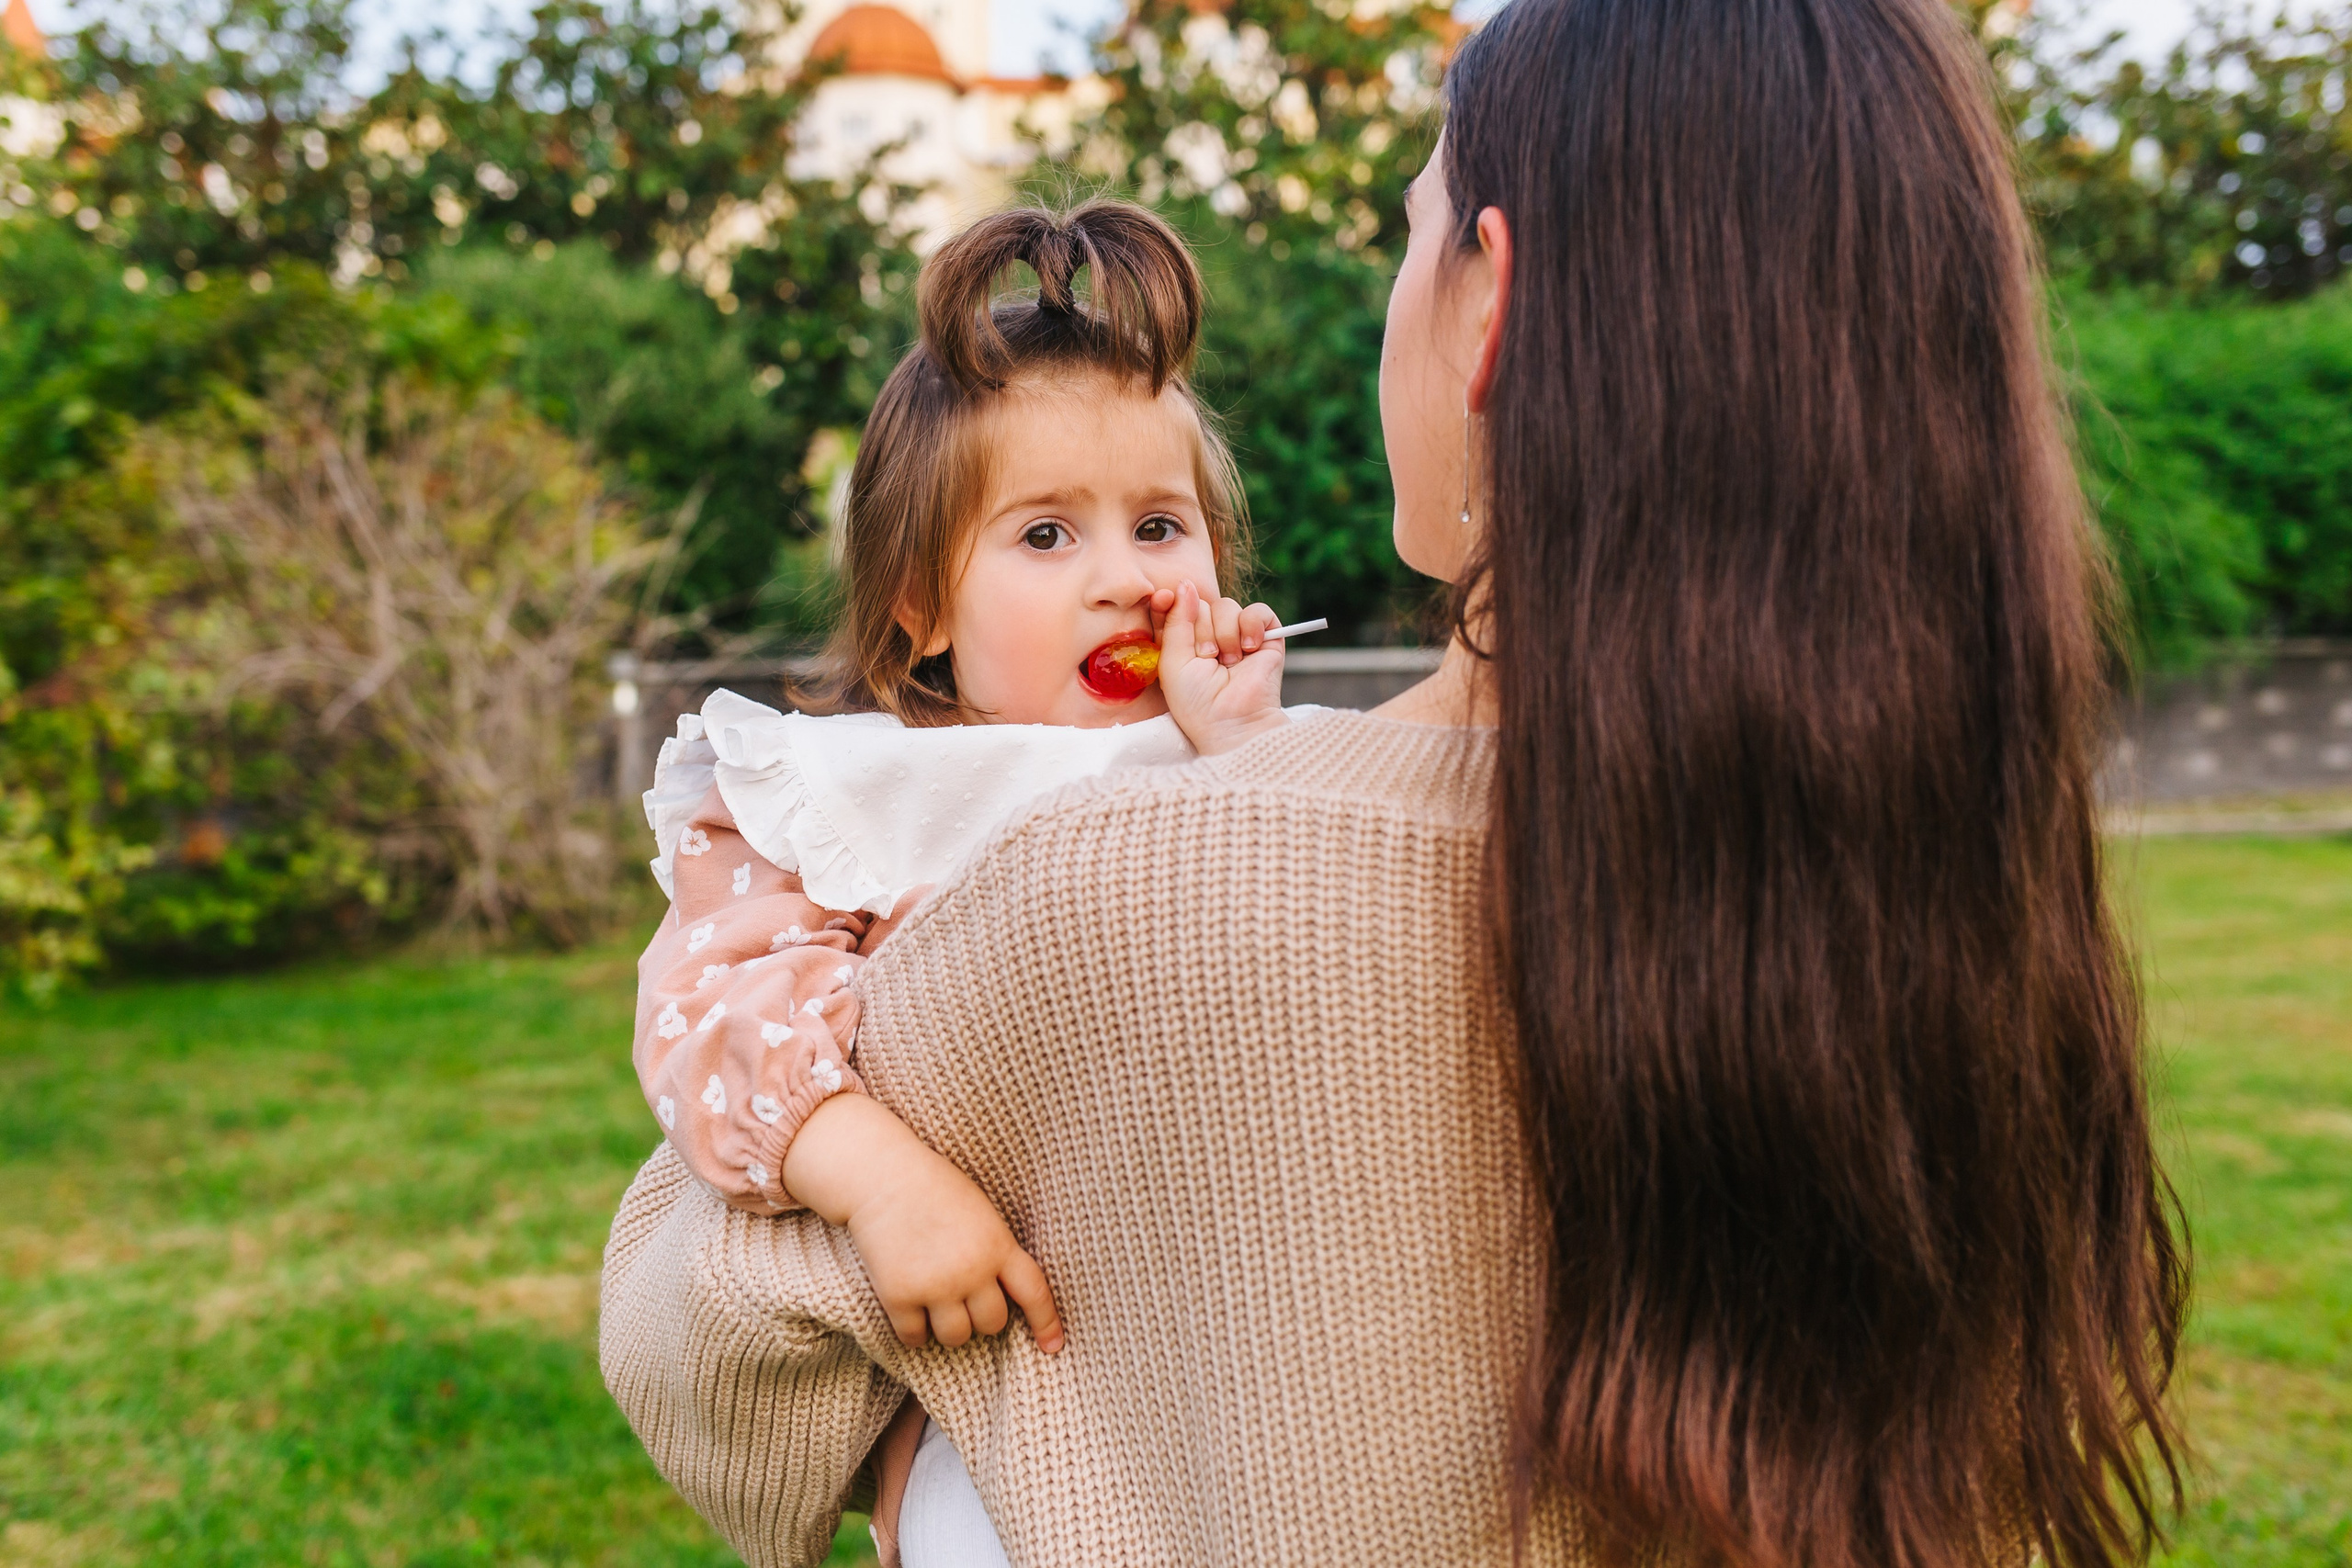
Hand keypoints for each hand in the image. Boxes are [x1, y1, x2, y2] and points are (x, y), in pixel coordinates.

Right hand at [784, 1093, 1063, 1352]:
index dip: (1046, 1324)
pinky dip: (914, 1332)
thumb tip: (1003, 1298)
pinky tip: (910, 1311)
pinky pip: (915, 1337)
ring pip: (956, 1337)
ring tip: (937, 1304)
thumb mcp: (982, 1213)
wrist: (882, 1175)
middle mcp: (972, 1270)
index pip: (1034, 1293)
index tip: (1053, 1347)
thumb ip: (997, 1252)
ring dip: (949, 1328)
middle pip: (992, 1324)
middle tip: (963, 1297)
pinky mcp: (899, 1295)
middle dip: (981, 1317)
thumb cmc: (935, 1189)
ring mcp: (935, 1285)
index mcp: (998, 1245)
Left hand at [1151, 581, 1290, 755]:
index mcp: (1184, 641)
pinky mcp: (1266, 638)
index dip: (1170, 600)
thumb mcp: (1171, 660)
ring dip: (1225, 634)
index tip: (1162, 598)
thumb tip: (1185, 584)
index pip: (1175, 606)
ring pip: (1227, 606)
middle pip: (1203, 603)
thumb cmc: (1196, 701)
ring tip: (1229, 662)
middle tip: (1207, 658)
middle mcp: (1211, 636)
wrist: (1231, 722)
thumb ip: (1175, 620)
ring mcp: (1239, 636)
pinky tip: (1250, 649)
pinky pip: (1258, 611)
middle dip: (1202, 629)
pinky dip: (1252, 625)